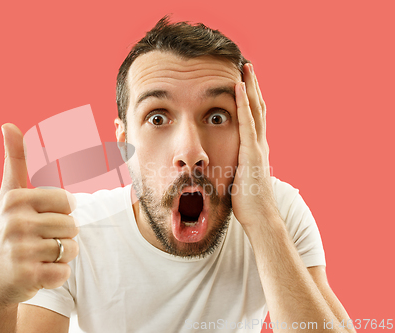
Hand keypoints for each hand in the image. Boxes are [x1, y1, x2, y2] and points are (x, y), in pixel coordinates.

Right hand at [0, 124, 78, 307]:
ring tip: (40, 257)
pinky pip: (64, 271)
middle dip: (64, 236)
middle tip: (40, 242)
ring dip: (62, 255)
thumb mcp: (7, 196)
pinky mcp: (27, 276)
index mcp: (16, 199)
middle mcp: (16, 222)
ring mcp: (20, 250)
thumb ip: (15, 160)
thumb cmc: (4, 232)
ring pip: (71, 248)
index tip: (44, 218)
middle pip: (72, 225)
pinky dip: (58, 274)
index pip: (68, 201)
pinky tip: (39, 273)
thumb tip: (8, 124)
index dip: (62, 212)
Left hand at [231, 64, 279, 227]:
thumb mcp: (237, 179)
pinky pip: (247, 123)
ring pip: (255, 110)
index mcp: (255, 149)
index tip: (243, 82)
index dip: (249, 99)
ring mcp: (257, 147)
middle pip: (258, 108)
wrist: (259, 218)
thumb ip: (233, 166)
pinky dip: (243, 104)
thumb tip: (220, 164)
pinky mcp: (251, 152)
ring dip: (250, 87)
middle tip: (247, 66)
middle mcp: (259, 144)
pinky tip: (237, 88)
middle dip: (252, 86)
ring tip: (246, 68)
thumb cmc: (247, 203)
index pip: (253, 117)